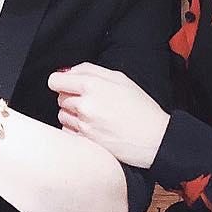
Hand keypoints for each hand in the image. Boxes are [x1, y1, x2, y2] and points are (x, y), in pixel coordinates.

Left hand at [48, 63, 169, 168]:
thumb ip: (90, 70)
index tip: (66, 85)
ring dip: (72, 115)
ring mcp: (84, 125)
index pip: (55, 80)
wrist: (155, 138)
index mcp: (93, 84)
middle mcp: (85, 104)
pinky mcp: (86, 142)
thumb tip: (67, 72)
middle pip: (59, 98)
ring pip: (62, 115)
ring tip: (93, 116)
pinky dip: (75, 130)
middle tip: (90, 101)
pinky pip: (67, 132)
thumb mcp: (120, 78)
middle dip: (70, 98)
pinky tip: (92, 128)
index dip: (60, 82)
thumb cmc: (141, 108)